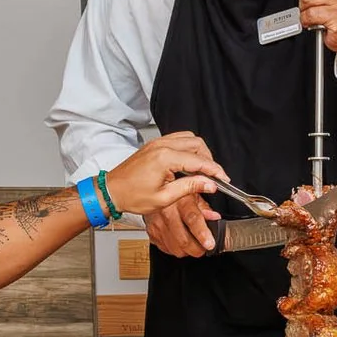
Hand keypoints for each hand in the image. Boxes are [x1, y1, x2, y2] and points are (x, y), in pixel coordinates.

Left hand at [103, 131, 227, 217]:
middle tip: (214, 177)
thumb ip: (189, 188)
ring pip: (189, 139)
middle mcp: (162, 146)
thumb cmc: (132, 196)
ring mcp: (158, 143)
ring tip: (203, 171)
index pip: (198, 161)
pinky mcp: (155, 144)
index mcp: (164, 158)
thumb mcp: (164, 198)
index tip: (224, 179)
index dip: (215, 170)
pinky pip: (178, 139)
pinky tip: (190, 163)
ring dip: (200, 153)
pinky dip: (189, 149)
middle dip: (209, 160)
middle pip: (197, 144)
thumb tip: (209, 184)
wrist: (112, 191)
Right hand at [146, 194, 217, 256]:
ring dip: (187, 251)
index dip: (202, 233)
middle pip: (183, 240)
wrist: (152, 192)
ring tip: (192, 244)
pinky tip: (178, 240)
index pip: (192, 219)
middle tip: (204, 248)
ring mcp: (157, 224)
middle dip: (197, 249)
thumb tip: (215, 217)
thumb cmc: (175, 193)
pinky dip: (175, 249)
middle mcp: (167, 212)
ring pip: (175, 248)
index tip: (210, 244)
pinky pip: (166, 249)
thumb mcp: (193, 194)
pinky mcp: (152, 233)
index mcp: (180, 201)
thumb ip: (205, 207)